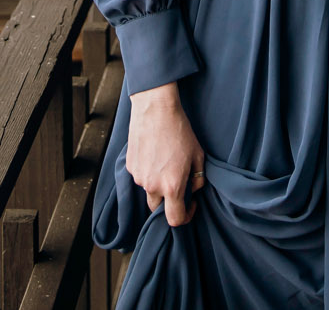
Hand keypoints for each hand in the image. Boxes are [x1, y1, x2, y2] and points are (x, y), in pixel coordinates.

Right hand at [126, 82, 205, 226]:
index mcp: (172, 187)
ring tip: (166, 162)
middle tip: (178, 184)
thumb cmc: (179, 131)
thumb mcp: (198, 156)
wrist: (155, 109)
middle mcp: (152, 186)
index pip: (175, 219)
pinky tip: (155, 154)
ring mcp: (139, 177)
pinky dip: (148, 172)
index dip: (186, 216)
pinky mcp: (130, 166)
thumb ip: (198, 180)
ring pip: (149, 191)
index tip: (191, 204)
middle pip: (158, 209)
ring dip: (158, 185)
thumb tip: (192, 190)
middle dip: (169, 202)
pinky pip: (141, 177)